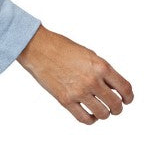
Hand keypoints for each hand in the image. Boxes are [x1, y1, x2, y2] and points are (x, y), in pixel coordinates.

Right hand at [16, 24, 132, 123]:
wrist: (38, 48)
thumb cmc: (61, 48)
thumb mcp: (88, 54)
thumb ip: (102, 70)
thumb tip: (112, 87)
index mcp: (101, 66)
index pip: (125, 88)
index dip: (128, 97)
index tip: (127, 100)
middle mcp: (92, 80)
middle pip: (115, 104)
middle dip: (117, 108)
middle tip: (115, 108)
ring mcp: (79, 92)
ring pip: (103, 113)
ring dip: (105, 114)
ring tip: (101, 110)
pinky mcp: (65, 100)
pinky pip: (85, 118)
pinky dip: (91, 119)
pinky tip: (90, 114)